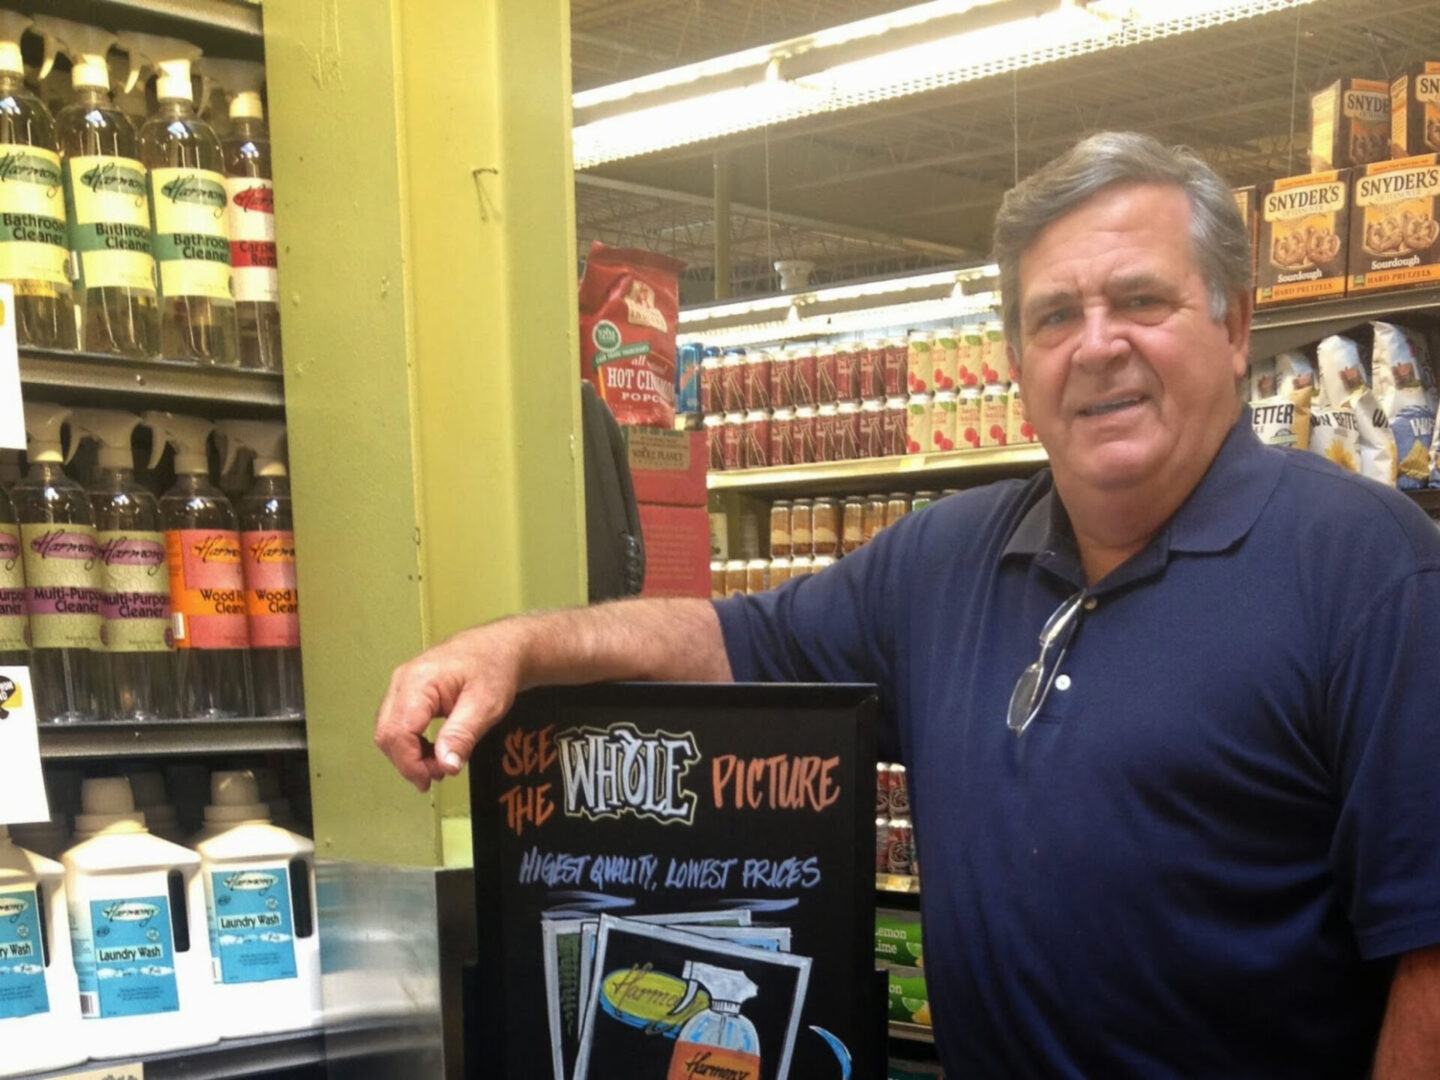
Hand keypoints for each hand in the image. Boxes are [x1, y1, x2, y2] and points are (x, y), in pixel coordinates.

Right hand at [374, 623, 523, 790]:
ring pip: (389, 731)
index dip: (411, 762)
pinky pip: (397, 725)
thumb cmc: (494, 667)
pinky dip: (411, 744)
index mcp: (419, 681)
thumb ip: (463, 735)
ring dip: (409, 755)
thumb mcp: (486, 705)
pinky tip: (432, 752)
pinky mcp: (407, 693)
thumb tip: (445, 765)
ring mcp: (402, 686)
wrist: (498, 648)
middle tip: (437, 775)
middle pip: (387, 734)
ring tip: (439, 765)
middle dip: (408, 762)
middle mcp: (403, 681)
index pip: (398, 732)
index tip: (434, 777)